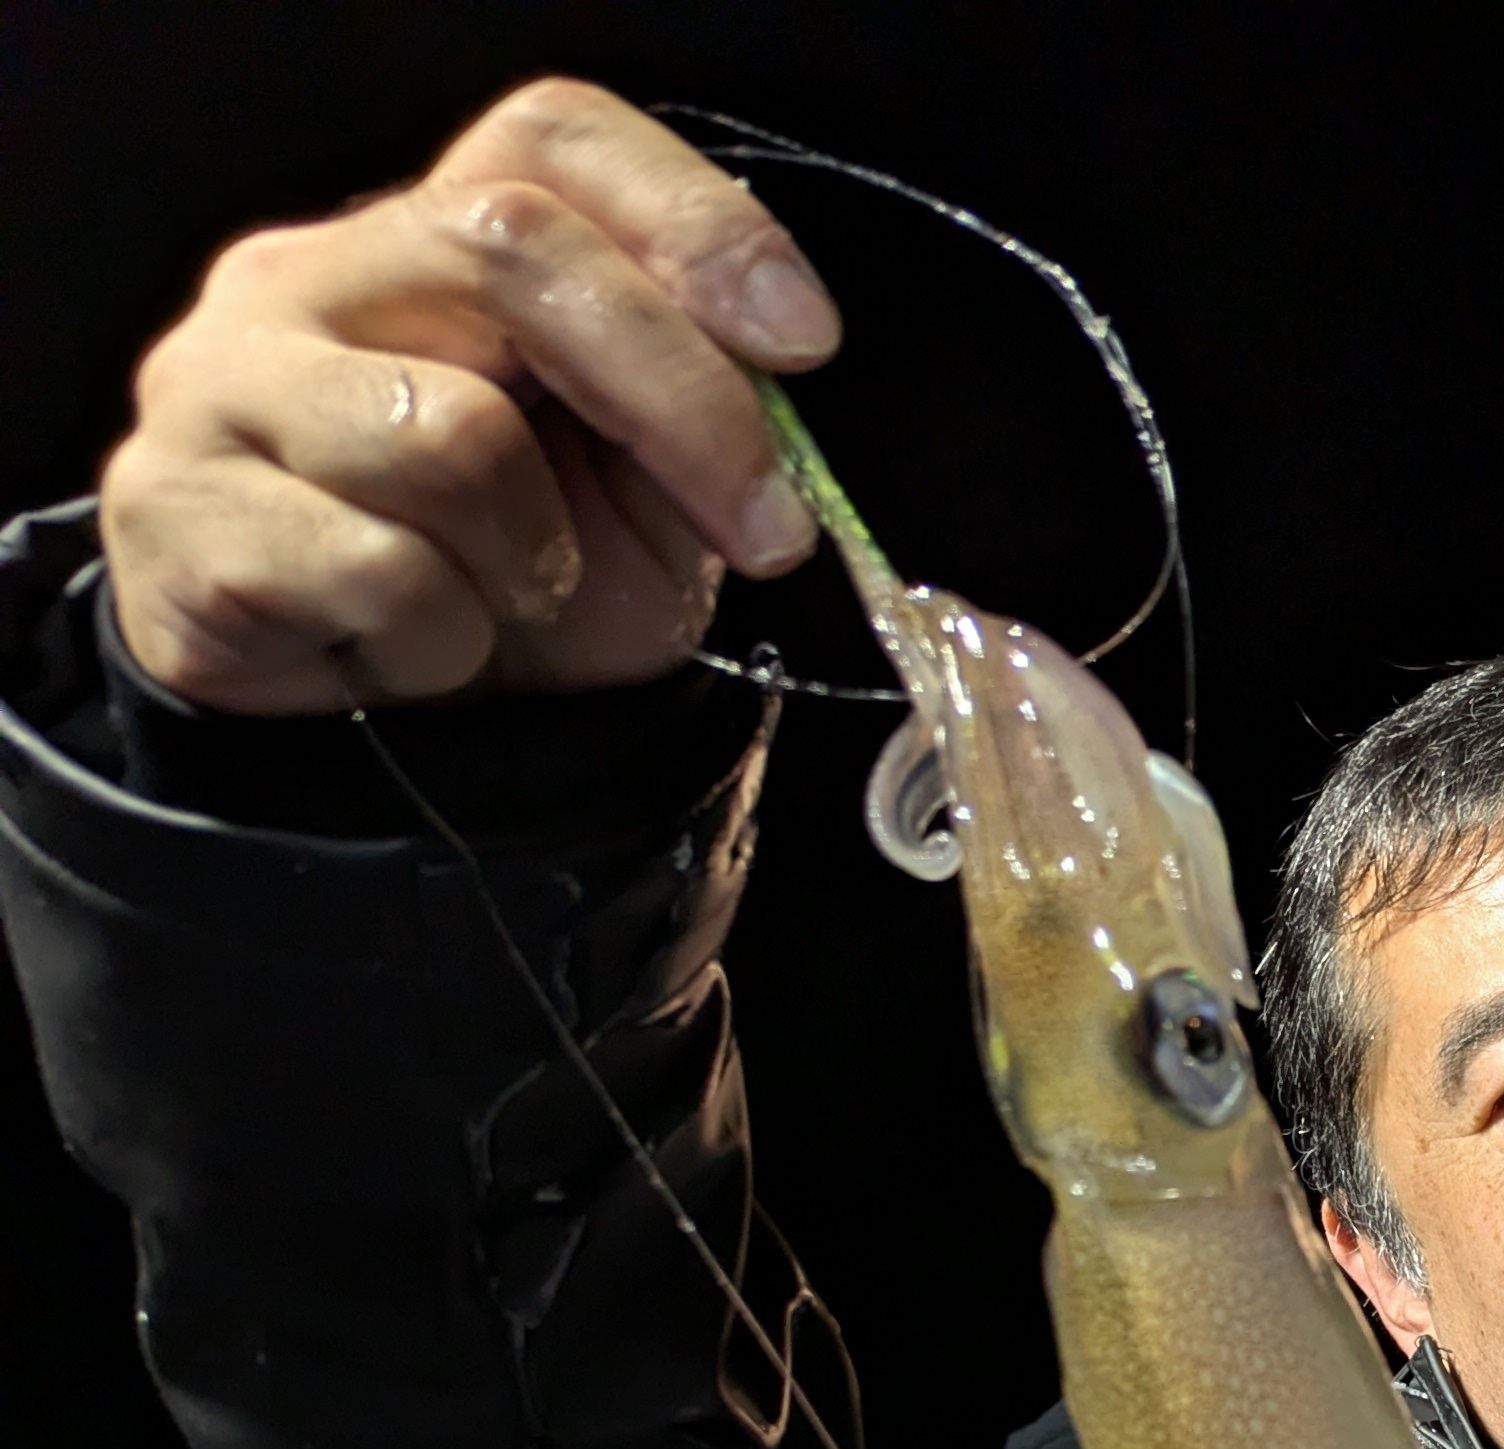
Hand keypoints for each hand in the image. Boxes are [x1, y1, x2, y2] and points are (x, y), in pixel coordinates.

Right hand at [99, 79, 839, 713]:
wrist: (358, 728)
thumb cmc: (504, 587)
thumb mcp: (639, 501)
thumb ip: (695, 419)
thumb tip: (769, 381)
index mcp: (431, 242)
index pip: (551, 137)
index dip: (693, 220)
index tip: (801, 338)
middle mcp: (309, 276)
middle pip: (509, 249)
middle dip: (680, 401)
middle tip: (766, 529)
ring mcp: (223, 380)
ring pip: (450, 436)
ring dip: (533, 560)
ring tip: (506, 600)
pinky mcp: (175, 508)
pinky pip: (380, 572)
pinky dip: (447, 644)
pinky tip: (415, 650)